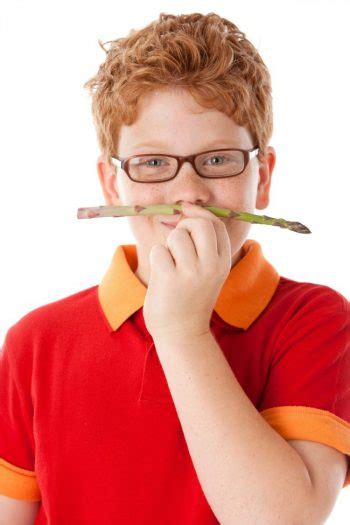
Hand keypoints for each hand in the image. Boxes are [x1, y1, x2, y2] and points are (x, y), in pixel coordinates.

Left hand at [143, 202, 231, 340]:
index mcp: (223, 262)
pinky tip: (162, 277)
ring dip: (168, 247)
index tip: (185, 209)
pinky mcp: (170, 279)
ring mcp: (191, 272)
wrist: (181, 333)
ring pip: (176, 237)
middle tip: (178, 244)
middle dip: (184, 226)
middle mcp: (211, 265)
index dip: (199, 212)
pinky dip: (156, 260)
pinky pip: (158, 251)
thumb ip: (202, 245)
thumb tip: (183, 209)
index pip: (215, 224)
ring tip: (171, 266)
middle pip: (198, 224)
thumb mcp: (207, 272)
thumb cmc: (190, 298)